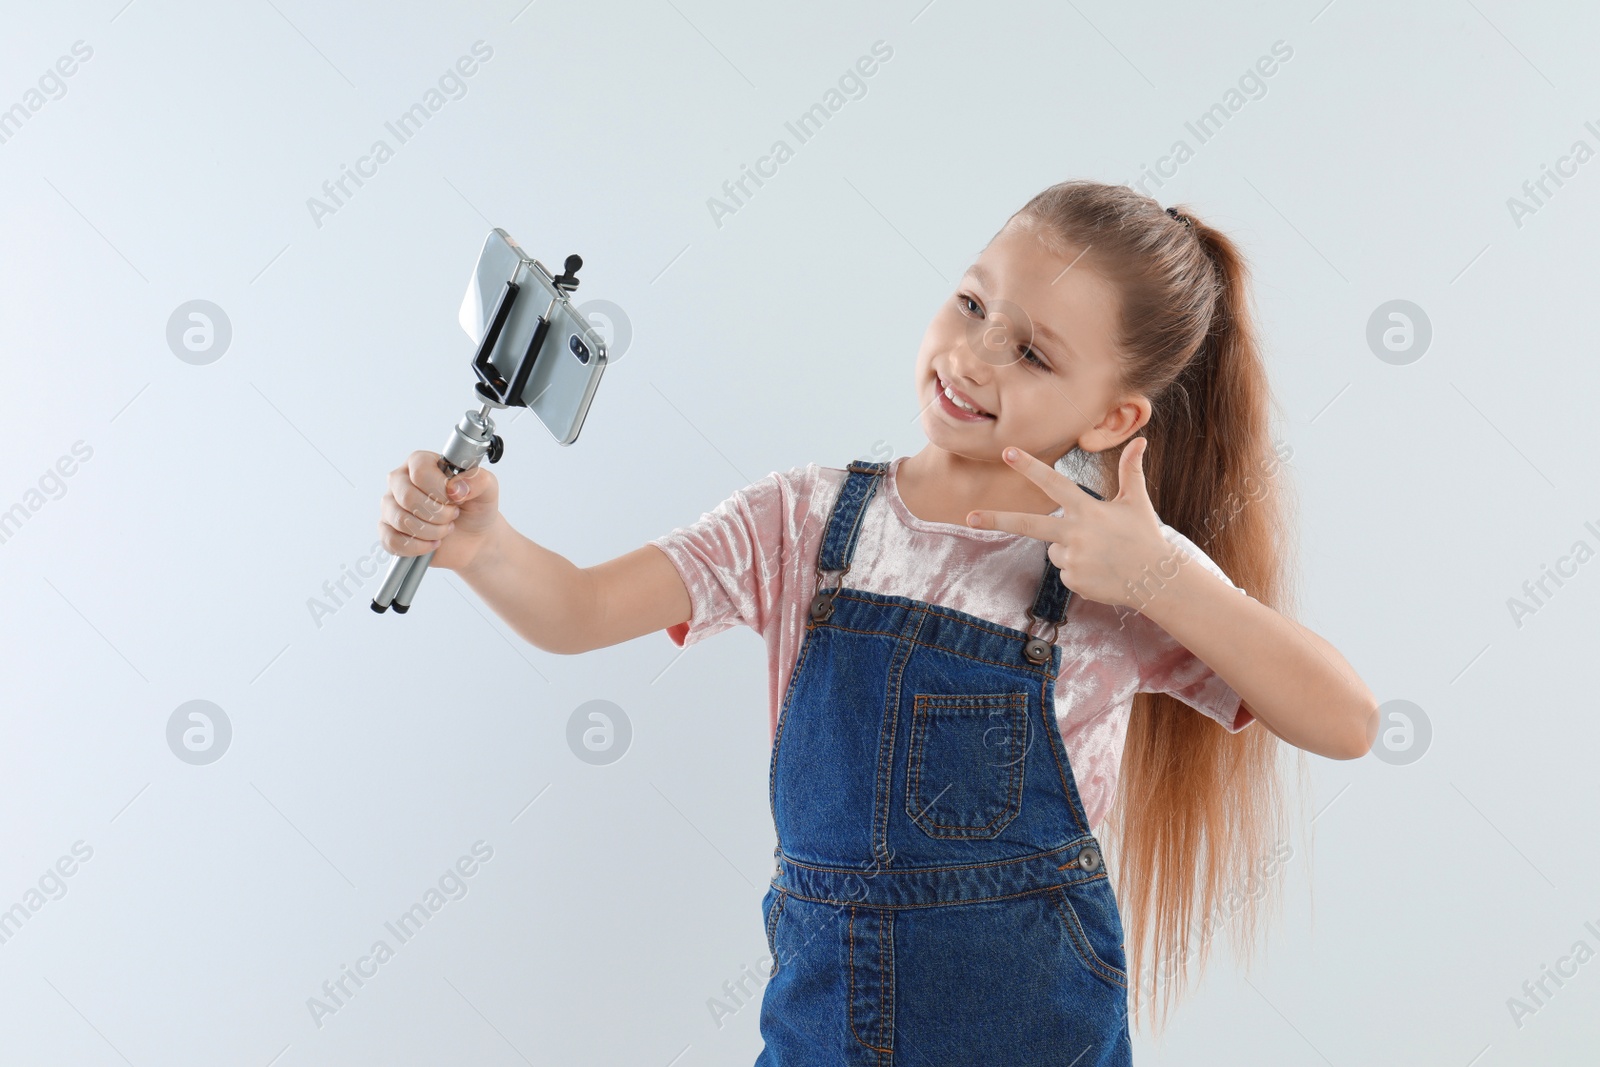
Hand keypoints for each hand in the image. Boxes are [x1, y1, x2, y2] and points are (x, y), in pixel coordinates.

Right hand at [378, 451, 500, 572]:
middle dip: (438, 513)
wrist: (474, 537)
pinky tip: (433, 543)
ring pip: (401, 520)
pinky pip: (393, 541)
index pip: (420, 470)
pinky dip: (418, 547)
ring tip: (445, 529)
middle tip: (453, 516)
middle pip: (407, 496)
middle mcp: (401, 481)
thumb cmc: (476, 508)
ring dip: (431, 531)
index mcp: (421, 463)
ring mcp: (391, 506)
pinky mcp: (388, 530)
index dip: (440, 489)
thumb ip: (478, 480)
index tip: (456, 498)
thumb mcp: (488, 489)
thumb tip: (455, 487)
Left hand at [965, 440, 1170, 609]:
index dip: (1030, 467)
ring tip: (1100, 555)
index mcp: (1088, 511)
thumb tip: (1140, 440)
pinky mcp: (1073, 581)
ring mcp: (1072, 560)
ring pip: (1054, 550)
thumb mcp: (1137, 502)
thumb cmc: (1145, 537)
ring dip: (1070, 549)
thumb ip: (1131, 471)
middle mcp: (1076, 534)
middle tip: (969, 517)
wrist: (1157, 580)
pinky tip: (1100, 571)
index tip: (1007, 452)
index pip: (1054, 484)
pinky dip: (1079, 570)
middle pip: (1028, 525)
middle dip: (996, 520)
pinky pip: (1065, 571)